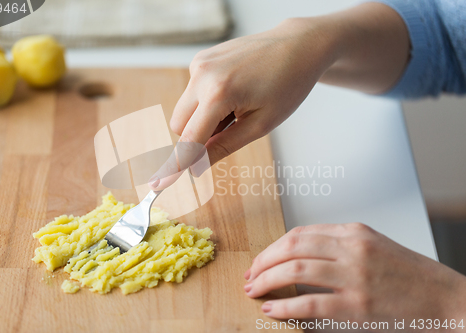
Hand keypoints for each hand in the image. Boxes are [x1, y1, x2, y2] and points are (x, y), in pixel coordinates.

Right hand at [150, 2, 409, 190]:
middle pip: (179, 126)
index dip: (176, 165)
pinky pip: (192, 92)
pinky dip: (206, 102)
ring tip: (237, 107)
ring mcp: (199, 63)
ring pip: (184, 110)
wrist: (297, 46)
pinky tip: (232, 92)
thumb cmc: (287, 85)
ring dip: (202, 119)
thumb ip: (224, 146)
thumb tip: (197, 168)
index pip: (190, 140)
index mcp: (219, 93)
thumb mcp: (260, 124)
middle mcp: (202, 75)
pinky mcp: (201, 58)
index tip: (158, 185)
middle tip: (232, 129)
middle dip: (197, 137)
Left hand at [244, 223, 465, 329]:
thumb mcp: (374, 246)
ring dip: (267, 280)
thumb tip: (299, 256)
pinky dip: (285, 306)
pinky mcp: (358, 306)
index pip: (300, 233)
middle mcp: (352, 249)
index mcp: (354, 232)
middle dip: (263, 262)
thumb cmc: (409, 275)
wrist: (446, 299)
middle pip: (292, 247)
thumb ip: (339, 245)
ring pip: (295, 270)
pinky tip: (271, 310)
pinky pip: (310, 303)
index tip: (260, 260)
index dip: (273, 247)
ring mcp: (355, 277)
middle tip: (250, 275)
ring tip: (254, 290)